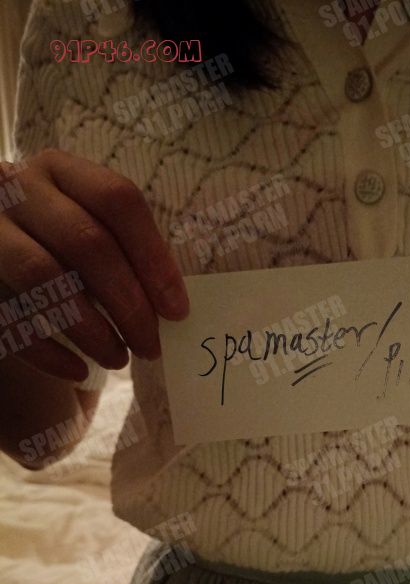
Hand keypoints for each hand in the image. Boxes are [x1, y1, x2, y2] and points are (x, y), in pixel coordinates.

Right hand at [0, 149, 188, 381]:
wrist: (1, 263)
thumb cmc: (61, 250)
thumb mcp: (93, 232)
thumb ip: (128, 254)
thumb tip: (173, 307)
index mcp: (61, 170)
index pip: (117, 200)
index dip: (153, 257)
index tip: (176, 310)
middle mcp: (17, 188)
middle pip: (86, 241)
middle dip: (128, 302)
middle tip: (151, 345)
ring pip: (42, 275)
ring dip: (90, 328)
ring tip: (120, 359)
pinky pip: (8, 317)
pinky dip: (47, 351)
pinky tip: (78, 372)